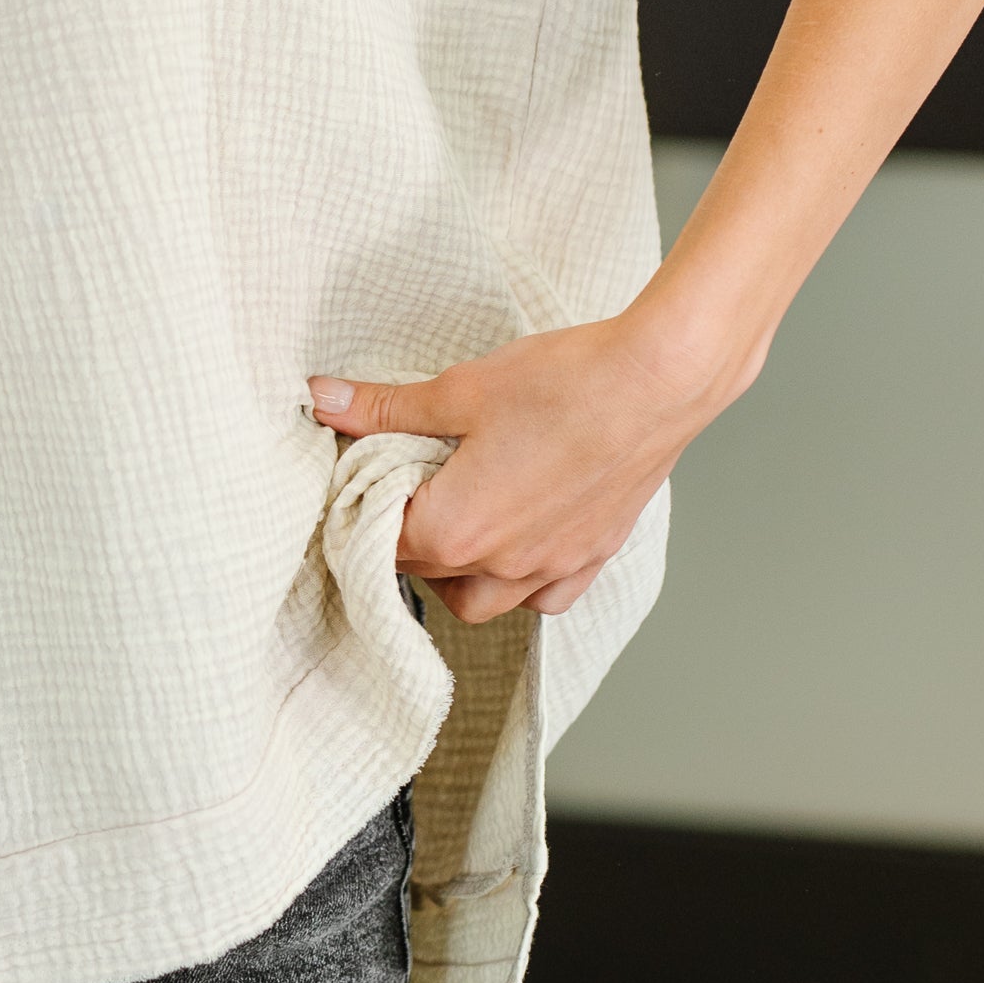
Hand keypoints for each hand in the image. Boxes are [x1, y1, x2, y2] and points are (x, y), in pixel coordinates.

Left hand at [308, 311, 724, 625]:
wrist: (659, 381)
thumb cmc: (565, 383)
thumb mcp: (459, 389)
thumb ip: (386, 407)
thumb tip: (324, 398)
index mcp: (458, 530)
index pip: (382, 544)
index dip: (360, 512)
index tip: (356, 481)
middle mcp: (504, 565)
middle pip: (426, 575)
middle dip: (403, 539)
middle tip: (398, 488)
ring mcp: (553, 567)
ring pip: (483, 601)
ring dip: (455, 574)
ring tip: (450, 520)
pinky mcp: (593, 555)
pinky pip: (544, 597)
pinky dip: (521, 583)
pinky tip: (516, 541)